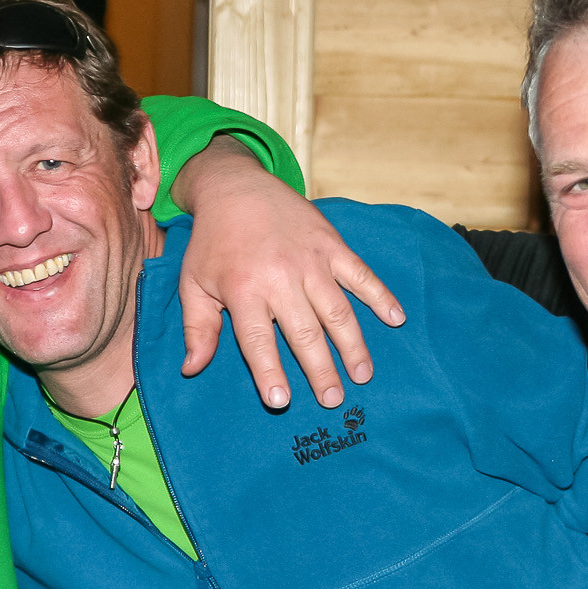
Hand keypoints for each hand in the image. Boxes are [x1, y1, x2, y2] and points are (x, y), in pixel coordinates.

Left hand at [175, 144, 404, 408]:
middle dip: (320, 370)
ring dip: (352, 345)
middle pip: (305, 332)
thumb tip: (191, 369)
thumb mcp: (194, 284)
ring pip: (337, 310)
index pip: (257, 340)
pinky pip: (360, 273)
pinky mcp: (331, 244)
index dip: (269, 372)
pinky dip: (380, 295)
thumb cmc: (213, 243)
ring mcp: (310, 260)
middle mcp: (279, 276)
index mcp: (243, 289)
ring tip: (362, 375)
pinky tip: (396, 319)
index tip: (281, 401)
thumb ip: (198, 328)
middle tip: (332, 400)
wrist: (236, 187)